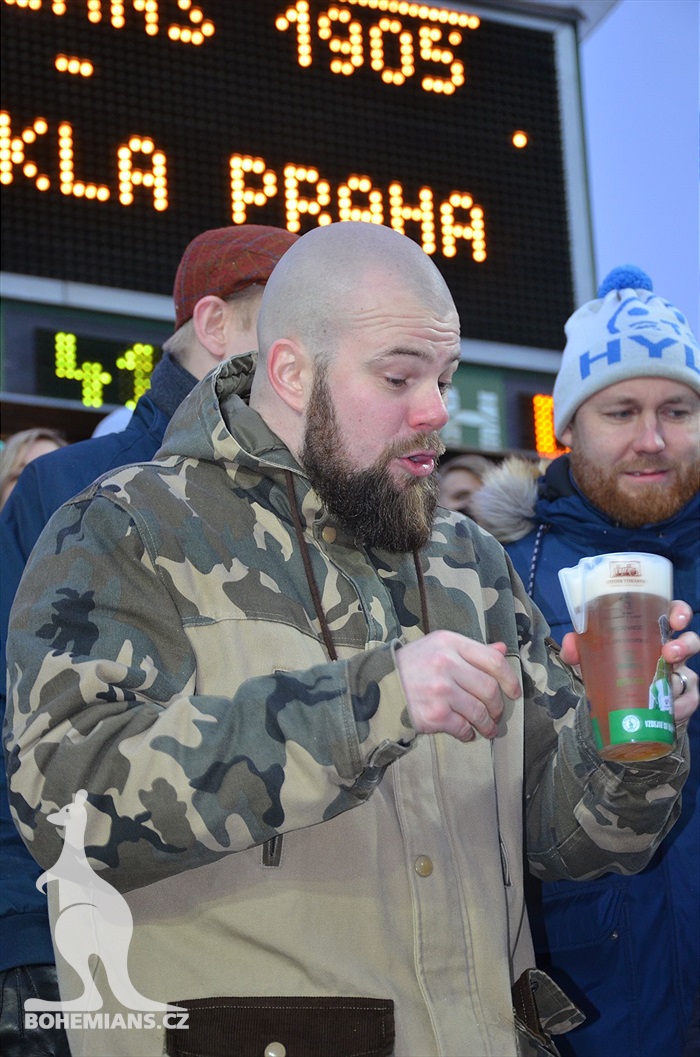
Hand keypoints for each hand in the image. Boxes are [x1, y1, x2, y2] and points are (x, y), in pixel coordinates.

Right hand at [395, 630, 520, 741]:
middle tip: (496, 713)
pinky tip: (466, 732)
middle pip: (489, 688)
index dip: (510, 678)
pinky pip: (463, 727)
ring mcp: (440, 690)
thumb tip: (502, 649)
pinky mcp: (434, 714)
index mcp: (450, 643)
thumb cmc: (413, 665)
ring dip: (487, 723)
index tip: (514, 692)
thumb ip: (472, 650)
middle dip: (497, 706)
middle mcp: (446, 664)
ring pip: (479, 711)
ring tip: (486, 728)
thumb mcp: (439, 647)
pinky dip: (468, 733)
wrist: (378, 686)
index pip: (493, 660)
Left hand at [561, 600, 699, 723]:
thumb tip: (570, 644)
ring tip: (668, 680)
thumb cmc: (615, 673)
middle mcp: (671, 653)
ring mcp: (680, 677)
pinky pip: (688, 701)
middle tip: (669, 651)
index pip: (673, 616)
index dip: (680, 613)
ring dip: (681, 676)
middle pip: (690, 642)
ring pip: (691, 672)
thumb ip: (580, 650)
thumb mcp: (595, 660)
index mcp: (653, 635)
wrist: (623, 712)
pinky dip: (681, 705)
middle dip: (685, 644)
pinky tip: (673, 708)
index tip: (676, 619)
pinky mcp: (683, 701)